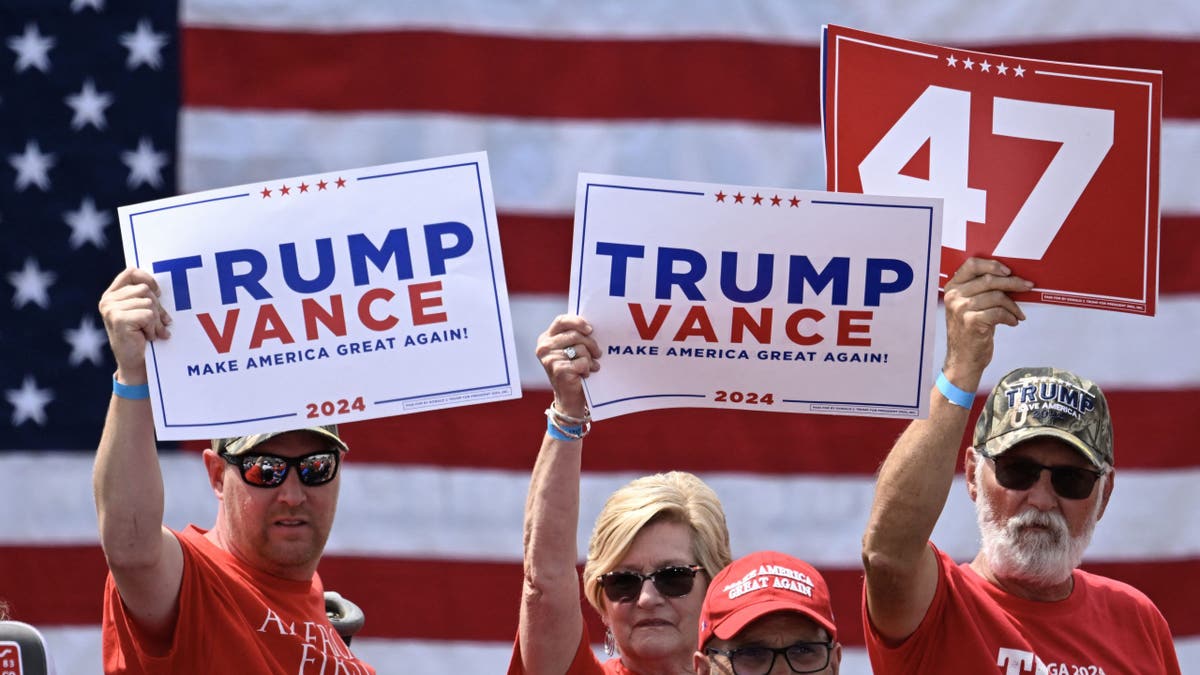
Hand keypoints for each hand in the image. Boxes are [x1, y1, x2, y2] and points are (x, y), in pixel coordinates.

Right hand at [98, 268, 171, 383]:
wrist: (135, 363)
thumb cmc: (141, 337)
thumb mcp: (142, 312)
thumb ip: (145, 297)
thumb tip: (161, 289)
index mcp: (112, 295)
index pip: (131, 272)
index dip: (148, 279)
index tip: (158, 293)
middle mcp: (108, 300)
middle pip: (145, 289)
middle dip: (157, 307)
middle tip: (158, 323)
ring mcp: (111, 309)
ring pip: (148, 302)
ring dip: (156, 320)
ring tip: (151, 332)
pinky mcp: (118, 319)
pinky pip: (148, 315)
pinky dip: (153, 327)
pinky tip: (148, 336)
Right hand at [534, 314, 600, 416]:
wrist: (569, 398)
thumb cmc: (573, 371)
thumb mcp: (571, 350)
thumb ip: (575, 336)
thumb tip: (591, 326)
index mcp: (546, 338)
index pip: (562, 321)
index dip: (578, 322)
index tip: (590, 329)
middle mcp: (544, 347)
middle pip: (575, 335)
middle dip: (591, 344)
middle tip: (598, 353)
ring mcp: (549, 359)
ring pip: (581, 349)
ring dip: (590, 359)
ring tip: (589, 366)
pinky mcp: (558, 369)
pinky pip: (582, 362)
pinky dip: (587, 368)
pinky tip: (585, 374)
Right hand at [941, 258, 1032, 388]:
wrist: (962, 359)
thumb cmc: (969, 331)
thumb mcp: (968, 306)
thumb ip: (980, 290)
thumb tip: (1009, 278)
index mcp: (952, 287)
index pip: (971, 265)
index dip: (992, 265)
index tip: (1008, 271)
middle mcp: (954, 296)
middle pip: (989, 280)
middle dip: (1013, 282)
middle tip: (1027, 286)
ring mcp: (961, 309)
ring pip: (997, 296)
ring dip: (1013, 305)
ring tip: (1018, 313)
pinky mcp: (971, 322)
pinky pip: (999, 312)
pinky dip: (1011, 317)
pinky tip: (1013, 322)